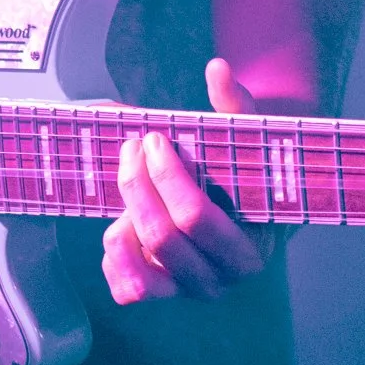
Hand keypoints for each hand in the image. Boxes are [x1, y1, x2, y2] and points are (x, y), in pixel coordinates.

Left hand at [101, 58, 270, 303]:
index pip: (197, 218)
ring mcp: (188, 292)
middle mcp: (220, 280)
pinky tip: (120, 223)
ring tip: (127, 190)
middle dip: (138, 187)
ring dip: (123, 226)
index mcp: (249, 247)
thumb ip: (235, 106)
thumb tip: (218, 68)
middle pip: (163, 239)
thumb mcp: (247, 142)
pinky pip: (127, 291)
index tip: (154, 138)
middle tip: (131, 149)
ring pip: (142, 277)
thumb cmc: (245, 175)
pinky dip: (115, 259)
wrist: (244, 211)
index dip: (167, 176)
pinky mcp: (163, 296)